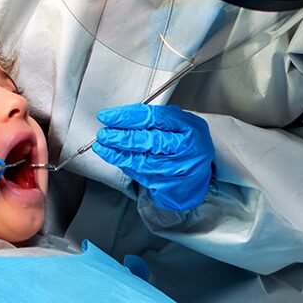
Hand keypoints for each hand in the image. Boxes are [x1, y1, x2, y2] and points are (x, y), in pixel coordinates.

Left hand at [92, 103, 213, 211]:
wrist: (200, 175)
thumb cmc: (186, 144)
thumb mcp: (179, 124)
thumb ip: (155, 118)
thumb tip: (120, 117)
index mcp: (189, 127)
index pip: (154, 118)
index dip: (127, 117)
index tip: (107, 116)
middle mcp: (187, 149)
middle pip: (150, 141)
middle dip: (121, 137)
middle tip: (103, 134)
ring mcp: (180, 170)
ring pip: (143, 162)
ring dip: (118, 155)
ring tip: (102, 147)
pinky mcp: (170, 186)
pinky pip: (143, 176)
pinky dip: (126, 166)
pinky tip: (116, 159)